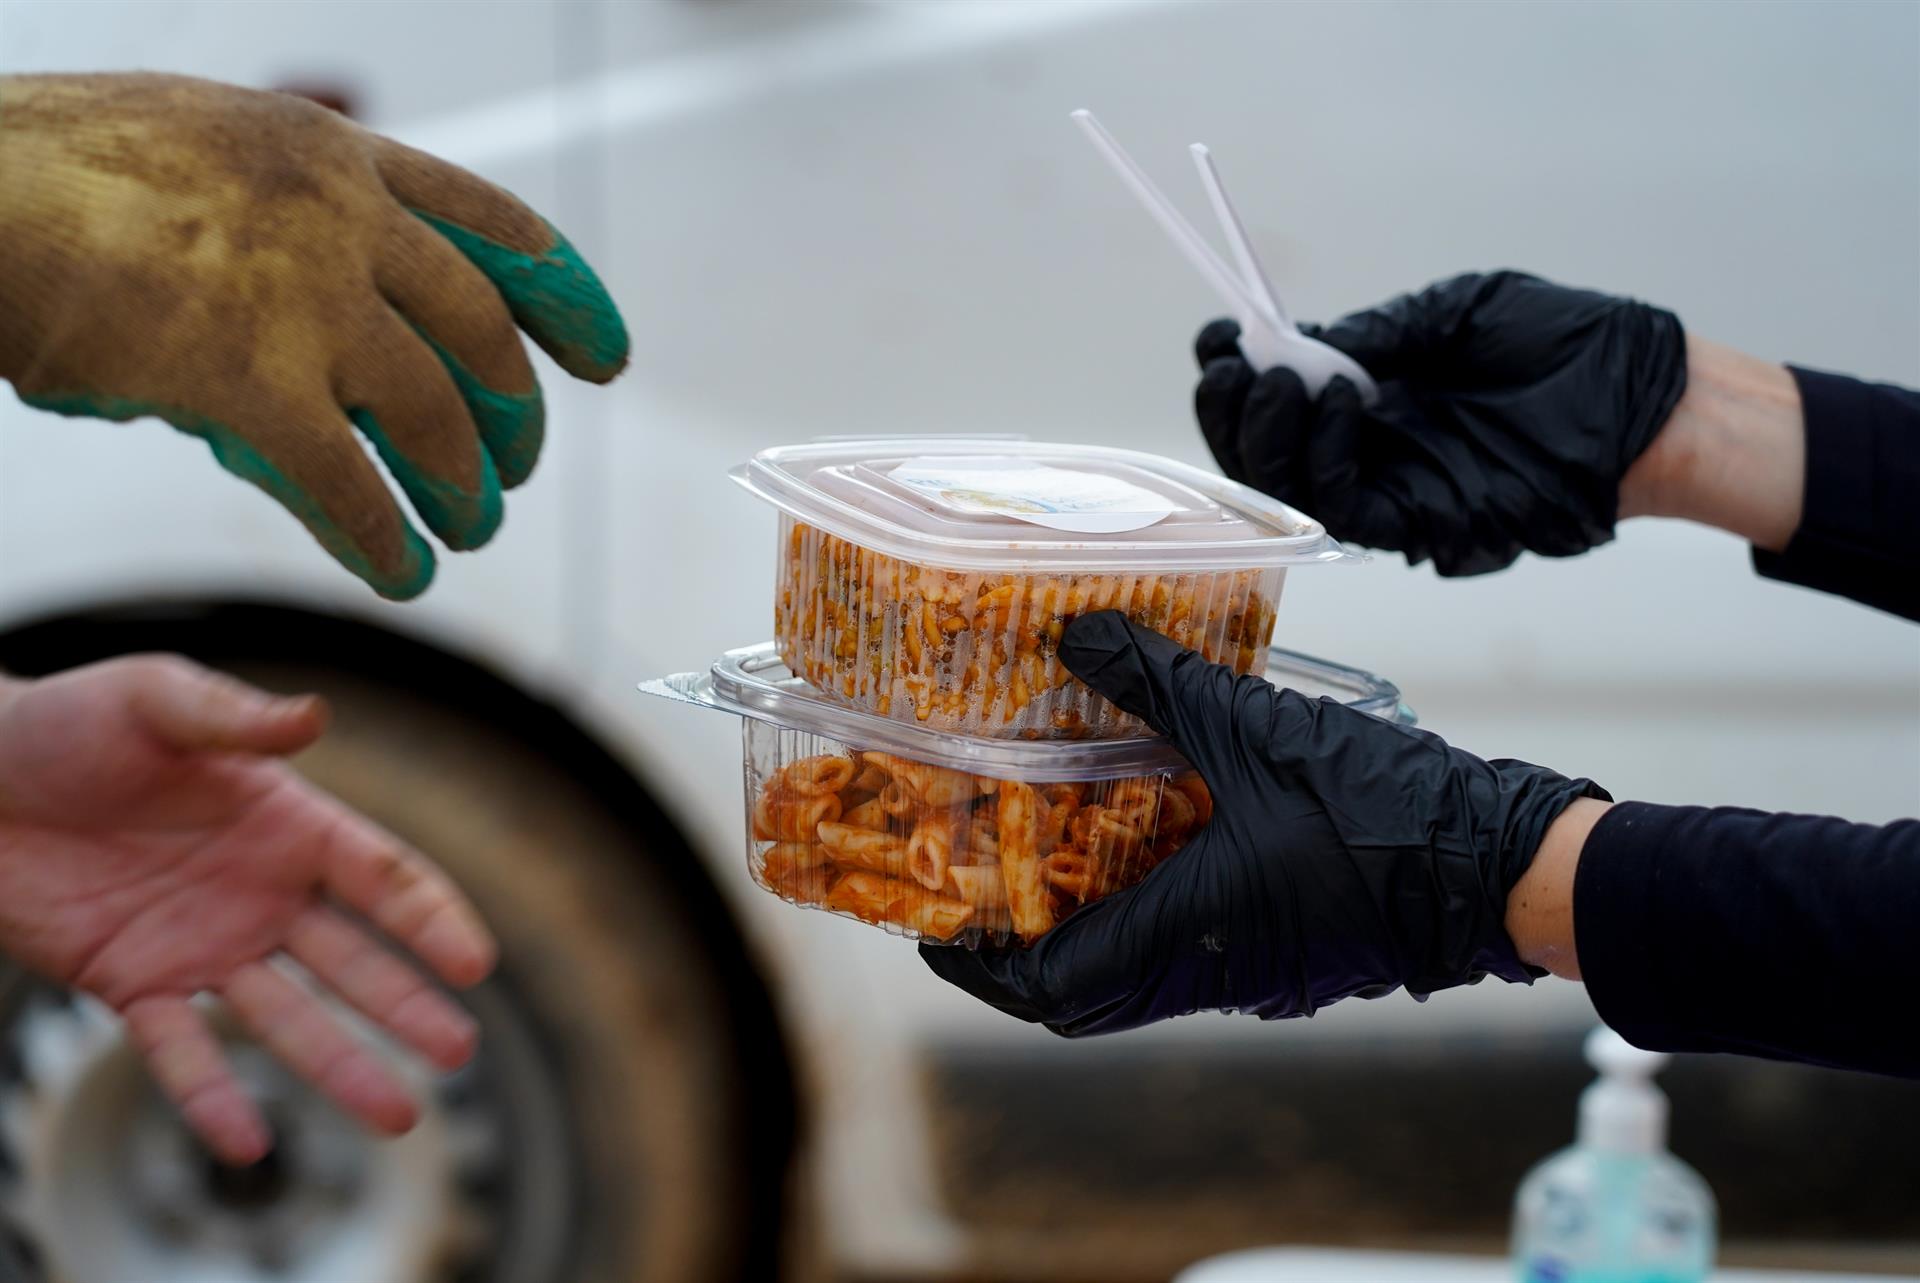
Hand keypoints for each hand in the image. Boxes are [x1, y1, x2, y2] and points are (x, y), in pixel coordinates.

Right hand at [0, 73, 629, 598]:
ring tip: (471, 531)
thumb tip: (352, 287)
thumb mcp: (214, 147)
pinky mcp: (247, 381)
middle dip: (516, 415)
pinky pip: (349, 483)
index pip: (501, 232)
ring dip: (464, 489)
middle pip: (484, 336)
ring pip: (436, 416)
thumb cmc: (62, 172)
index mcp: (339, 157)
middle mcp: (342, 221)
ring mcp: (303, 299)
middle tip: (520, 467)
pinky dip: (385, 539)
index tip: (606, 360)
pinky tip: (402, 574)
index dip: (567, 304)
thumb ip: (299, 210)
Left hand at [0, 655, 496, 1162]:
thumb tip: (315, 716)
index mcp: (287, 823)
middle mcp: (260, 892)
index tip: (474, 964)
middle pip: (355, 961)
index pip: (381, 879)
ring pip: (287, 1018)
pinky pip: (180, 1052)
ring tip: (397, 1115)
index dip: (432, 921)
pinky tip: (249, 1143)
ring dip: (342, 1066)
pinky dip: (212, 1099)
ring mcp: (202, 945)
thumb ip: (234, 716)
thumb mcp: (154, 699)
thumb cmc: (64, 722)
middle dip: (409, 1007)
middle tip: (458, 1054)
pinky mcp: (132, 984)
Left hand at [919, 612, 1606, 1035]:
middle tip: (978, 885)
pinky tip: (1140, 842)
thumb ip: (1158, 680)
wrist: (1501, 866)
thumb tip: (1071, 631)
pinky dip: (1140, 915)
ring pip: (1134, 977)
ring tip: (1045, 857)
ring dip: (1080, 931)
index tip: (932, 922)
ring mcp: (1249, 976)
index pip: (1050, 985)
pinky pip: (1185, 956)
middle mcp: (1206, 974)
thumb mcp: (1256, 728)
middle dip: (1017, 950)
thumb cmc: (1380, 812)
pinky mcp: (1285, 958)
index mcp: (1186, 934)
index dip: (978, 964)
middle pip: (1080, 994)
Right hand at [1194, 271, 1686, 574]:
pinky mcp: (1418, 522)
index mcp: (1375, 391)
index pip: (1283, 395)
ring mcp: (1392, 486)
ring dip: (1267, 432)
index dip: (1239, 372)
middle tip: (1230, 366)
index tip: (1219, 338)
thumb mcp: (1457, 312)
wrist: (1648, 402)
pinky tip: (1342, 401)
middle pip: (1267, 448)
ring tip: (1279, 379)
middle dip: (1233, 409)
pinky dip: (1324, 455)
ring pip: (1288, 485)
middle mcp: (1372, 445)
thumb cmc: (1570, 348)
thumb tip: (1303, 344)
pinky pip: (1341, 505)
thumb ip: (1379, 332)